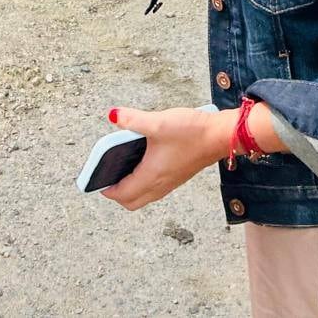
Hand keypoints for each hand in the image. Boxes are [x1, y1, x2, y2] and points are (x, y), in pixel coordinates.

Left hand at [101, 106, 231, 210]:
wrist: (221, 136)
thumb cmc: (192, 132)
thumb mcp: (158, 122)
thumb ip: (133, 119)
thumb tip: (113, 115)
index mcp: (152, 176)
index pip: (123, 194)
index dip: (107, 190)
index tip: (96, 181)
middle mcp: (161, 184)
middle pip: (133, 201)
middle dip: (117, 194)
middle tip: (106, 177)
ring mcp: (170, 181)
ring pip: (144, 196)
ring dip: (130, 189)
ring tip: (120, 169)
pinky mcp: (178, 175)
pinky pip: (154, 187)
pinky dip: (143, 182)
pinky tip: (141, 161)